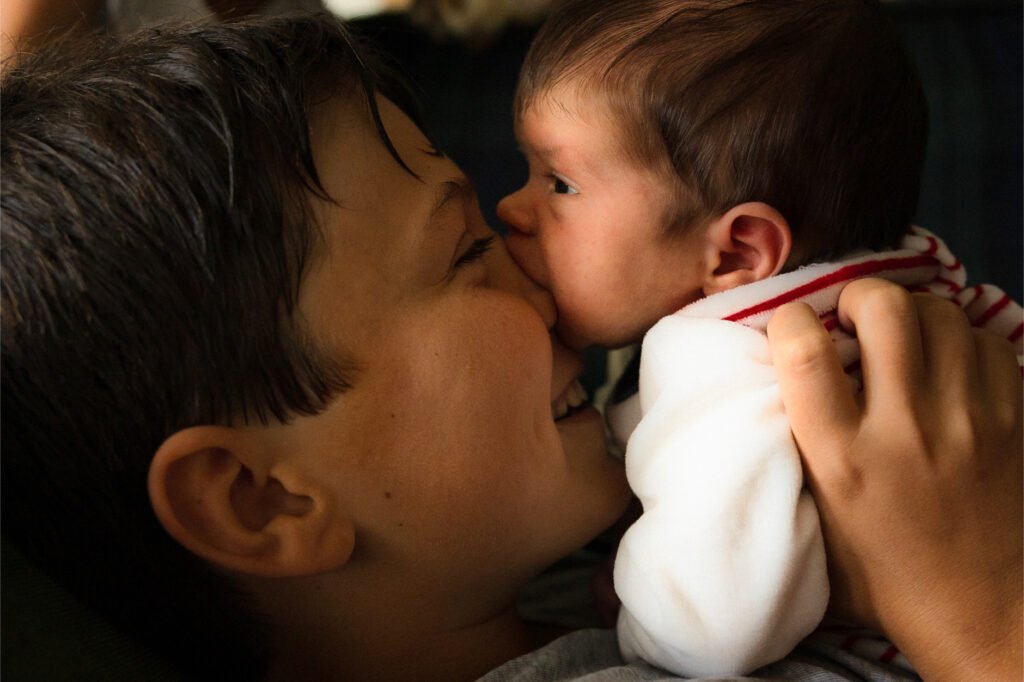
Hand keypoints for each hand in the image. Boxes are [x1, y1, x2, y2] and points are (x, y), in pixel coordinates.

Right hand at [767, 278, 1021, 680]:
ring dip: (912, 313)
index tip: (792, 327)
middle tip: (853, 317)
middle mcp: (906, 431)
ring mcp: (970, 420)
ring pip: (940, 313)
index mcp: (844, 461)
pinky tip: (947, 362)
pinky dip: (962, 338)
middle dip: (858, 296)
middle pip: (883, 309)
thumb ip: (797, 457)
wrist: (989, 616)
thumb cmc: (890, 579)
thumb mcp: (819, 524)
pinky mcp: (1017, 418)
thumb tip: (778, 387)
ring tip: (902, 337)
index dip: (791, 320)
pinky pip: (988, 339)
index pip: (805, 353)